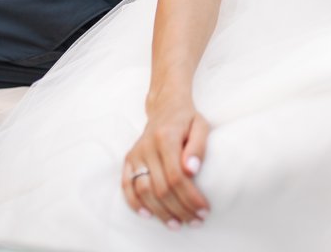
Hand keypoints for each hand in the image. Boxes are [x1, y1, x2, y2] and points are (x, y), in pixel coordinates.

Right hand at [122, 96, 210, 227]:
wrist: (165, 106)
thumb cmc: (186, 119)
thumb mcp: (200, 126)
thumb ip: (198, 147)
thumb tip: (192, 170)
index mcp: (166, 137)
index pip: (176, 176)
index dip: (190, 197)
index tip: (204, 210)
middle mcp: (147, 147)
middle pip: (161, 188)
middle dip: (180, 209)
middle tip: (196, 220)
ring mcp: (135, 154)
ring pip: (144, 191)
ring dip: (161, 212)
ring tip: (177, 223)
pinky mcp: (128, 160)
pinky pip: (126, 186)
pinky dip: (135, 204)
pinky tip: (149, 215)